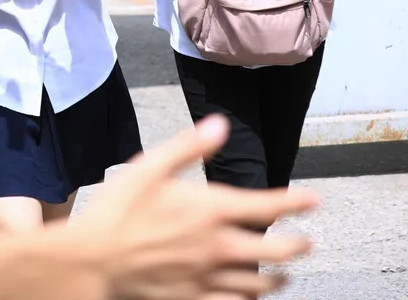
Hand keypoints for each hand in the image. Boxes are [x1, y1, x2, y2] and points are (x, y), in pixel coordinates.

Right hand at [74, 116, 316, 299]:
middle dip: (298, 246)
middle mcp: (219, 246)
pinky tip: (250, 298)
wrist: (94, 259)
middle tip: (306, 242)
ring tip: (285, 275)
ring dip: (279, 278)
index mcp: (211, 210)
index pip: (268, 206)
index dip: (296, 202)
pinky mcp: (195, 298)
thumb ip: (188, 147)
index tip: (314, 200)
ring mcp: (209, 276)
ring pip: (261, 284)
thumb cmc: (117, 210)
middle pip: (277, 251)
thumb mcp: (149, 167)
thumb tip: (220, 124)